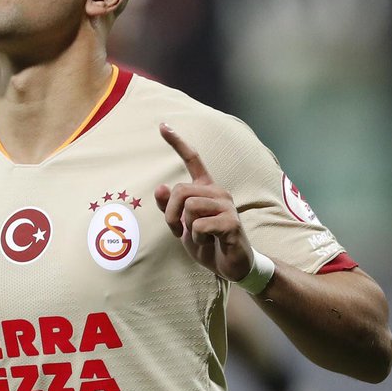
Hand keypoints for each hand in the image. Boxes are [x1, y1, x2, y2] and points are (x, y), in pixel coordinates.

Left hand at [154, 123, 252, 281]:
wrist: (231, 265)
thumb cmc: (207, 242)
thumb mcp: (181, 226)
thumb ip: (169, 207)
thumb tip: (160, 187)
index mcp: (205, 189)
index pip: (193, 160)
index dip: (177, 143)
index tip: (163, 125)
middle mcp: (218, 192)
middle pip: (179, 191)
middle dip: (170, 215)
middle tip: (178, 231)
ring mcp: (227, 205)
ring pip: (189, 207)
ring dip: (186, 228)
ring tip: (199, 236)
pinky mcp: (231, 222)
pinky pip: (199, 225)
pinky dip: (197, 238)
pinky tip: (210, 242)